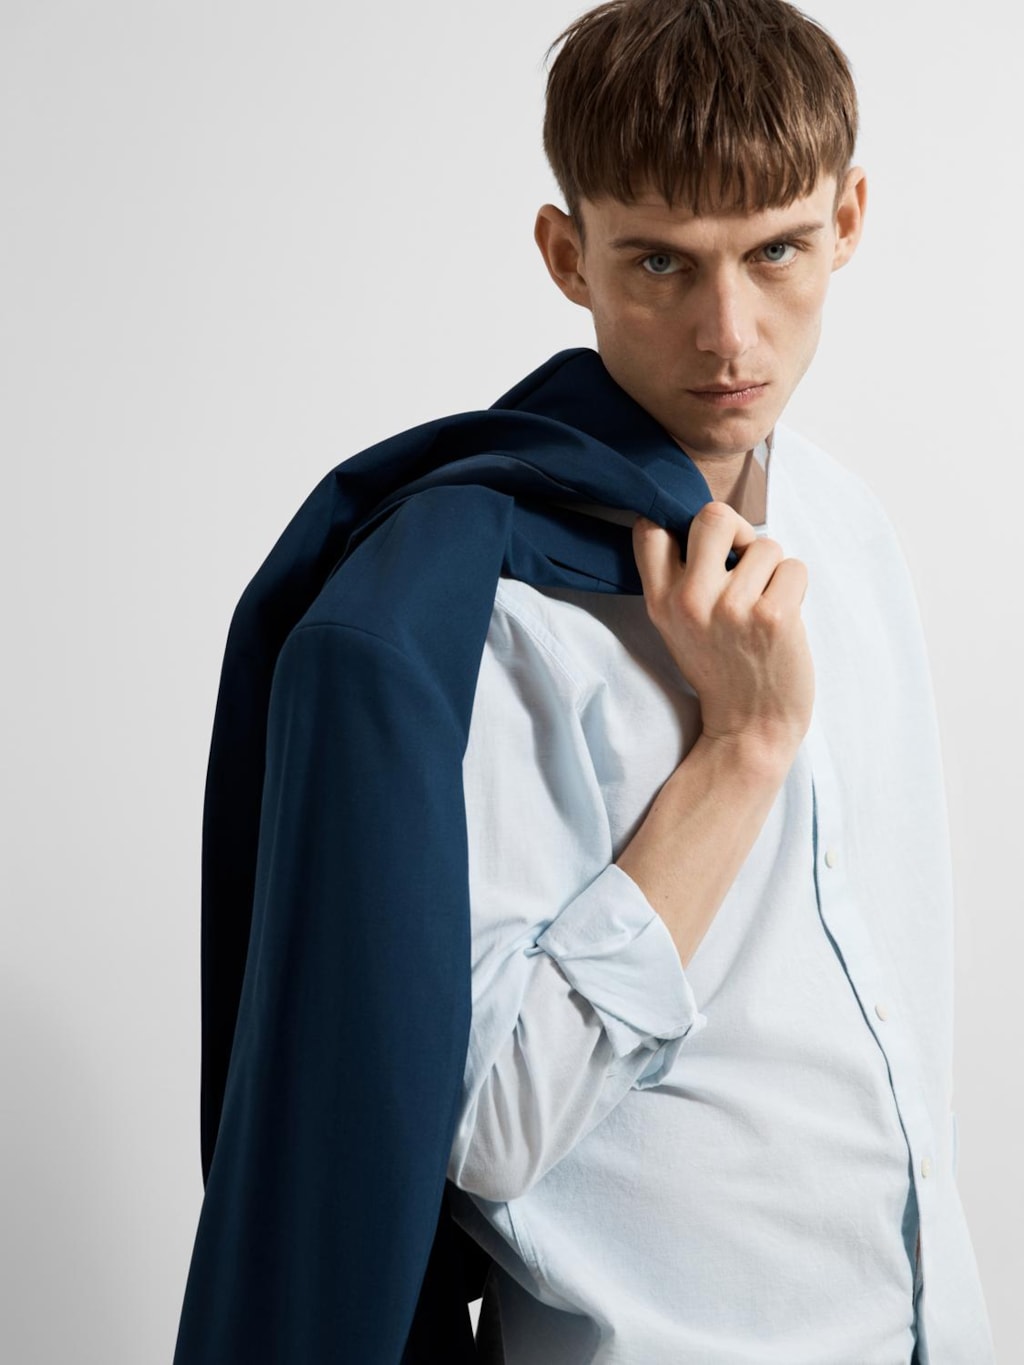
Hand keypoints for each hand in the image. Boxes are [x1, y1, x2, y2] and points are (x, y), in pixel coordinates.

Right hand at [632, 502, 813, 765]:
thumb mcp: (677, 626)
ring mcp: (731, 608)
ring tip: (763, 606)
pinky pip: (794, 567)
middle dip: (738, 531)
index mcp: (660, 600)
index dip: (678, 520)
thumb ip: (680, 579)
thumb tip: (713, 523)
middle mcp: (690, 600)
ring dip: (773, 570)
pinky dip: (795, 588)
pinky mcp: (773, 617)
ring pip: (766, 544)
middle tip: (744, 562)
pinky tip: (782, 618)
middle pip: (714, 516)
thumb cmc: (721, 668)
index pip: (650, 527)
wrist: (750, 727)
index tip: (698, 544)